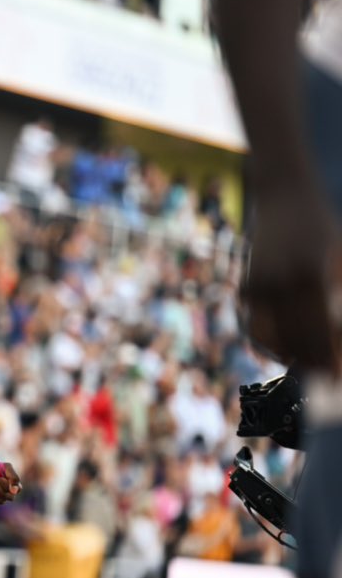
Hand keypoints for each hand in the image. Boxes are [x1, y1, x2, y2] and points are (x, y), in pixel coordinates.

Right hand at [243, 183, 338, 371]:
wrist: (283, 196)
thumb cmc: (323, 229)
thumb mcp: (341, 264)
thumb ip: (341, 303)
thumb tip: (338, 344)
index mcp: (309, 278)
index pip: (318, 335)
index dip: (328, 362)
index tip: (335, 382)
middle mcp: (277, 285)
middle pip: (293, 342)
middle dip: (311, 364)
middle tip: (326, 379)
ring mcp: (256, 287)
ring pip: (267, 340)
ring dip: (286, 355)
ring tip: (307, 362)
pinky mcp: (245, 288)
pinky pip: (255, 326)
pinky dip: (269, 342)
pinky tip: (287, 346)